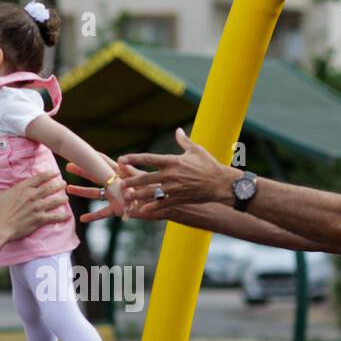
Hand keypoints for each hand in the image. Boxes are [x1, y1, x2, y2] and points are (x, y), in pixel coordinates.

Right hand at [0, 170, 68, 240]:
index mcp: (22, 187)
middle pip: (50, 188)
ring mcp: (37, 208)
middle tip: (64, 184)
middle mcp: (32, 196)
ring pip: (55, 201)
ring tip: (66, 198)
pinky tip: (67, 216)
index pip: (39, 178)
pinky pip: (54, 217)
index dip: (49, 174)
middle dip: (59, 185)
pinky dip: (61, 216)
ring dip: (62, 199)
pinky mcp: (39, 219)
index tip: (55, 173)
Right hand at [66, 159, 158, 222]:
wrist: (162, 201)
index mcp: (121, 172)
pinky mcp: (117, 208)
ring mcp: (114, 196)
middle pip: (94, 175)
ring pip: (94, 193)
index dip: (93, 155)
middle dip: (82, 170)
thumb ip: (130, 170)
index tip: (80, 150)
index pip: (104, 161)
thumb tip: (121, 162)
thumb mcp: (142, 177)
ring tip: (67, 188)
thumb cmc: (156, 186)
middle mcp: (115, 183)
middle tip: (68, 166)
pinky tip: (82, 219)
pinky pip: (103, 213)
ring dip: (82, 191)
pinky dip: (94, 216)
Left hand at [118, 127, 238, 213]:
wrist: (221, 183)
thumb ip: (184, 141)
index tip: (121, 159)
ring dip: (137, 195)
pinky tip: (142, 210)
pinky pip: (162, 204)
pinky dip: (152, 207)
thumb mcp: (196, 150)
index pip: (149, 158)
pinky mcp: (179, 199)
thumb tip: (178, 130)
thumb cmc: (209, 165)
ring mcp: (174, 188)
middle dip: (131, 181)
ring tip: (126, 197)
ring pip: (151, 192)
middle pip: (146, 177)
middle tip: (119, 183)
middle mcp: (171, 175)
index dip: (134, 158)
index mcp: (173, 161)